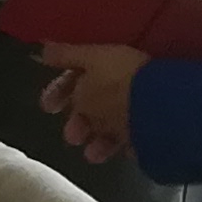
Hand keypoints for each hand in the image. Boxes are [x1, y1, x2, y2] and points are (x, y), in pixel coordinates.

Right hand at [34, 41, 147, 163]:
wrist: (156, 110)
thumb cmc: (118, 83)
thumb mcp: (89, 63)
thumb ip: (65, 55)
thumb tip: (45, 48)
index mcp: (109, 62)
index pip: (80, 71)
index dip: (61, 87)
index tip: (47, 105)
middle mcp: (123, 82)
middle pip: (92, 100)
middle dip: (76, 118)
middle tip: (70, 134)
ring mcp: (136, 105)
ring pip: (106, 123)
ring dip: (92, 137)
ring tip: (90, 152)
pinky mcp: (146, 127)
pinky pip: (122, 138)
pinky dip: (110, 146)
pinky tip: (105, 152)